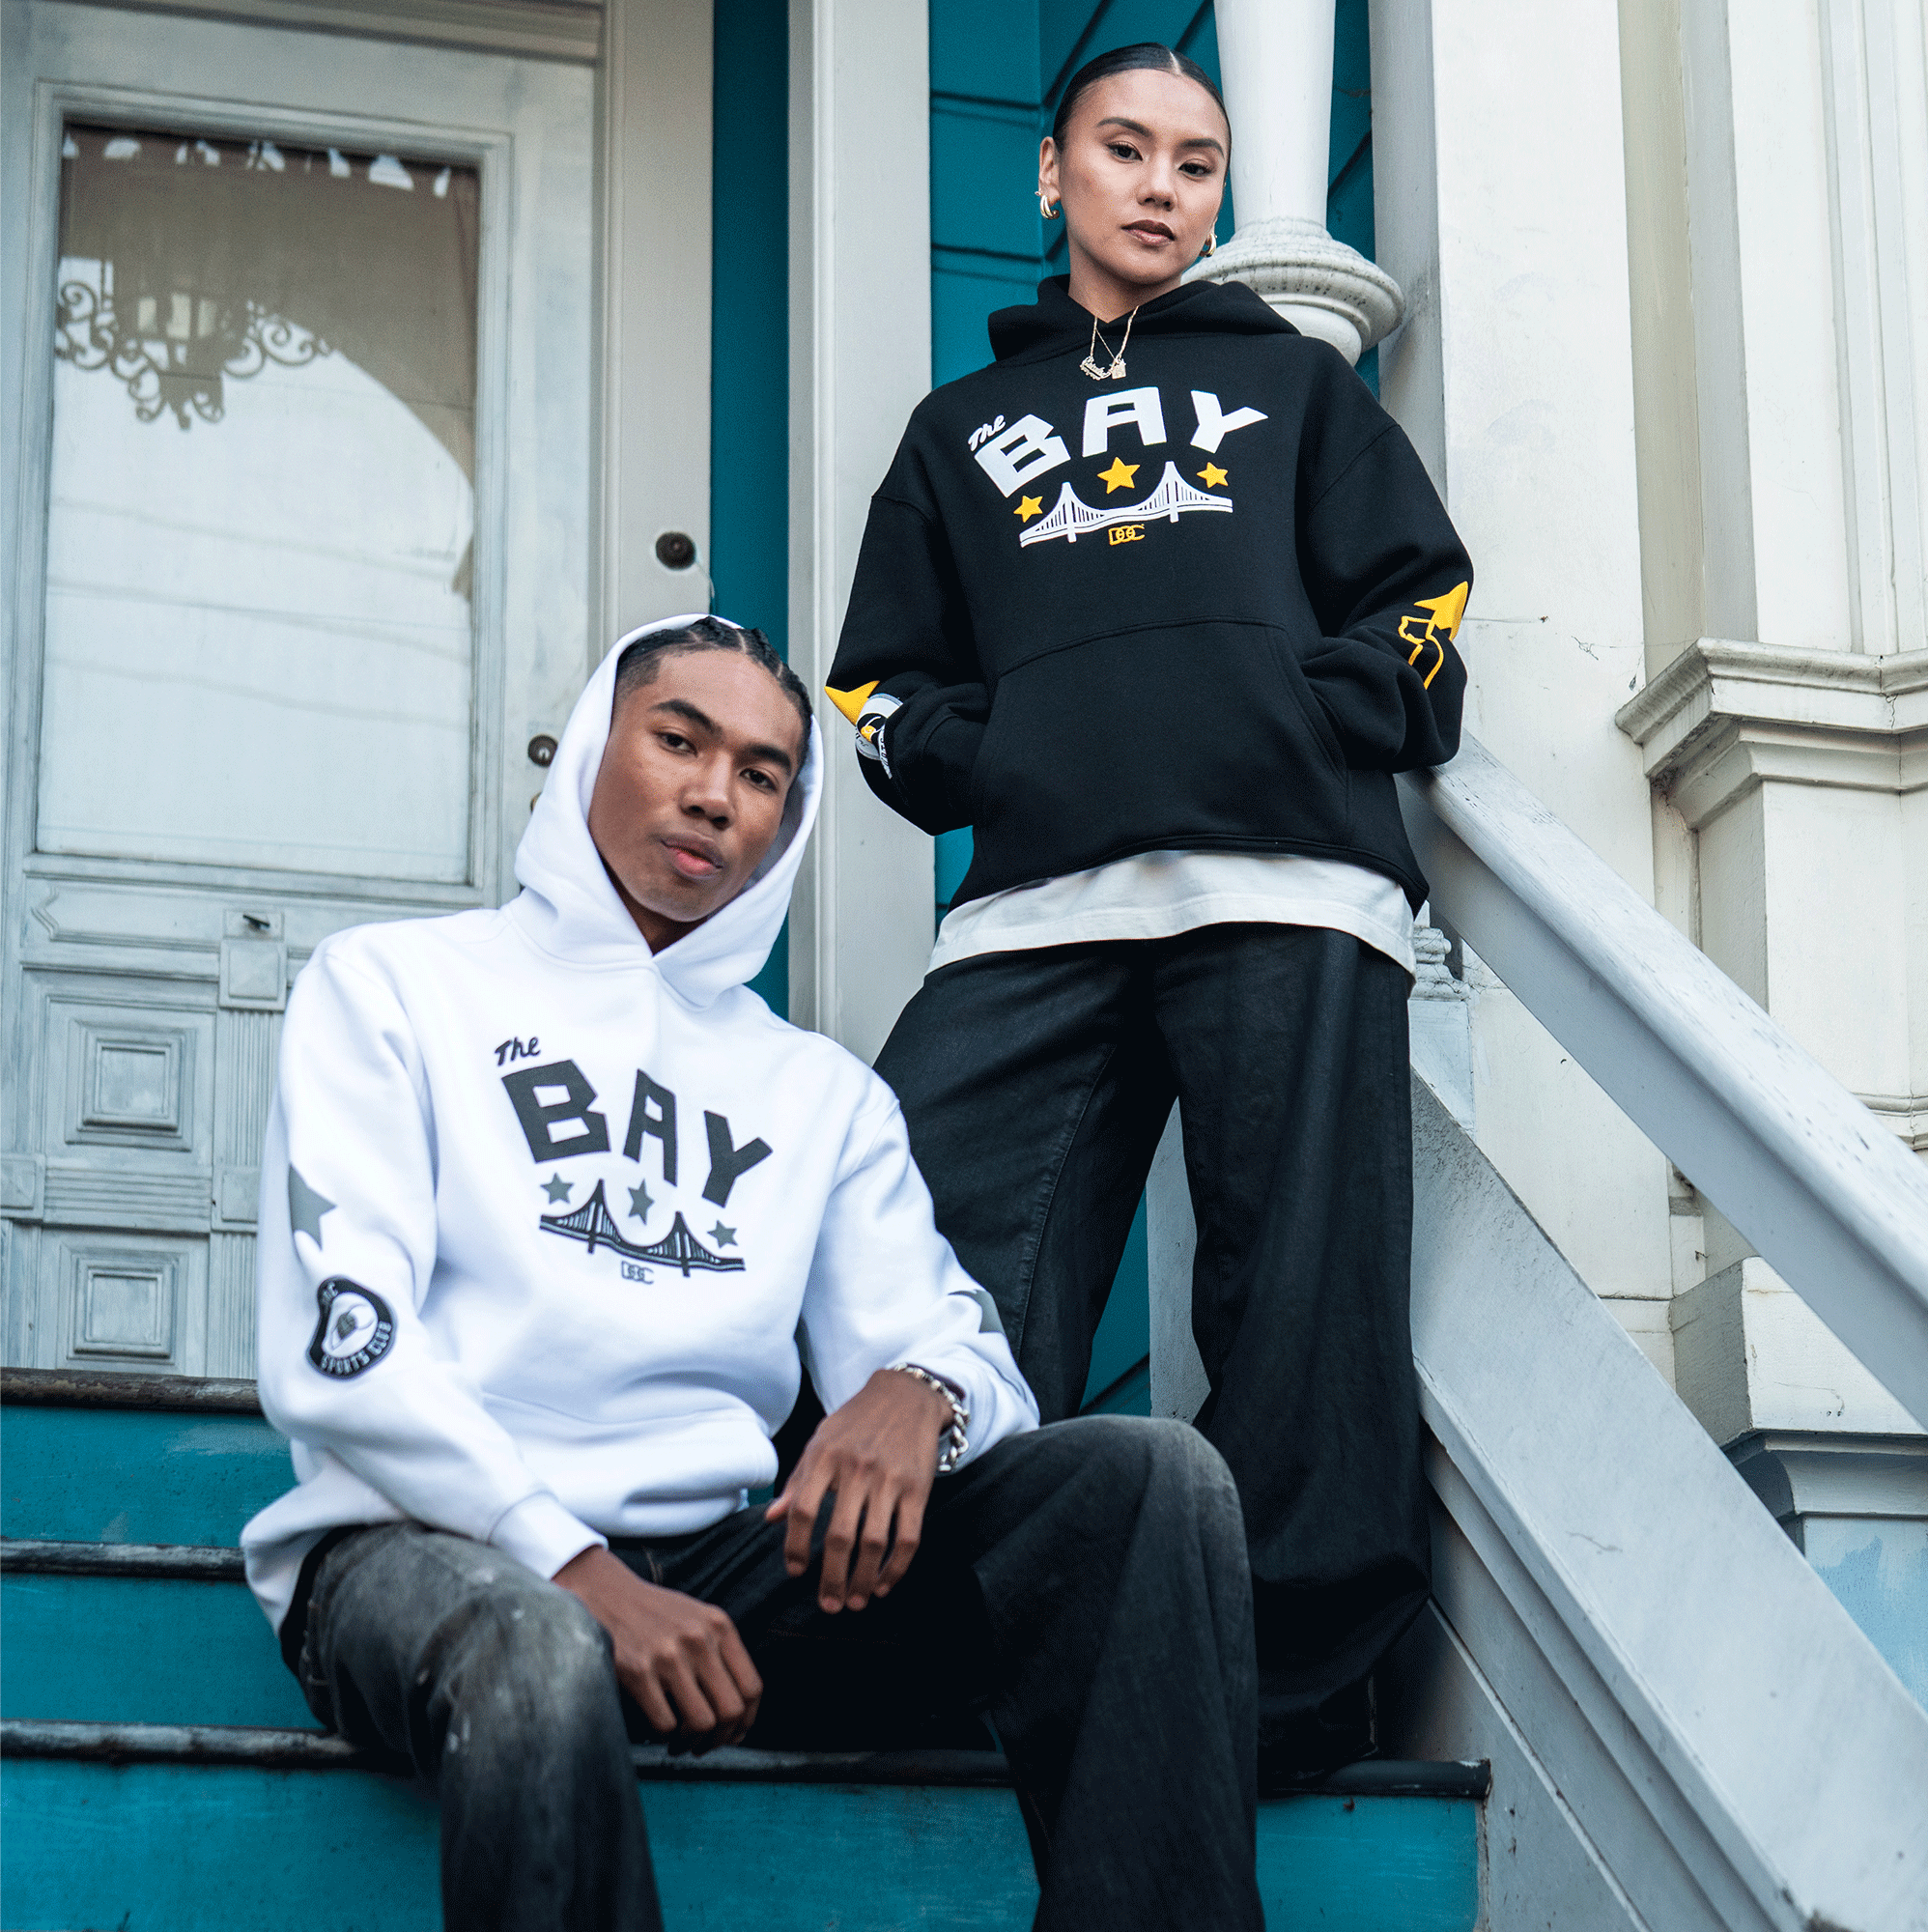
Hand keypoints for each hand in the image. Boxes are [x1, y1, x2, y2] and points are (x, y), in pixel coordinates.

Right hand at [553, 1545, 761, 1751]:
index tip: (734, 1734)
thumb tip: (741, 1712)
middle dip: (721, 1738)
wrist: (607, 1595)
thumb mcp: (699, 1619)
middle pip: (731, 1710)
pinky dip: (666, 1737)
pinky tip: (660, 1730)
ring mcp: (669, 1656)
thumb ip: (721, 1654)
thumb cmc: (656, 1615)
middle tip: (706, 1745)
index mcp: (719, 1626)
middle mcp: (699, 1640)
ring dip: (693, 1743)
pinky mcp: (639, 1673)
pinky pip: (666, 1725)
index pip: (752, 1687)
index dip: (746, 1721)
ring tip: (682, 1743)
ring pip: (701, 1723)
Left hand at [764, 1367, 951, 1612]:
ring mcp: (890, 1480)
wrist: (906, 1396)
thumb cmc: (855, 1423)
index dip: (795, 1546)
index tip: (795, 1571)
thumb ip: (797, 1480)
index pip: (803, 1509)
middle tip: (827, 1605)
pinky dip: (897, 1568)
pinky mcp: (918, 1489)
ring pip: (875, 1543)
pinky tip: (884, 1584)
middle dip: (831, 1578)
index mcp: (826, 1456)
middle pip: (839, 1536)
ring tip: (855, 1602)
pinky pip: (908, 1538)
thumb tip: (772, 1518)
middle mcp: (857, 1468)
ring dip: (863, 1580)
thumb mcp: (820, 1441)